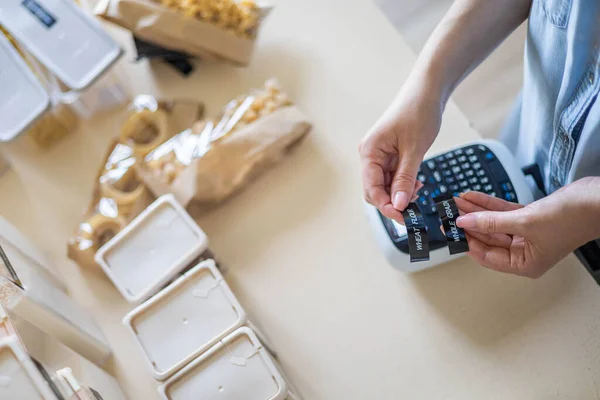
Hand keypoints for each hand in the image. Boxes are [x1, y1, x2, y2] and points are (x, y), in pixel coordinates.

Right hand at [359, 81, 442, 220]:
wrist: (426, 91)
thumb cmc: (418, 113)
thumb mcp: (414, 149)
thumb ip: (405, 178)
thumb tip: (399, 204)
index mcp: (369, 152)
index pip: (371, 189)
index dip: (386, 206)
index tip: (404, 217)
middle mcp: (369, 155)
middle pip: (374, 190)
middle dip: (392, 201)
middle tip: (413, 208)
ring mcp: (378, 155)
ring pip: (384, 186)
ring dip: (399, 193)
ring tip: (418, 191)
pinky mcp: (388, 155)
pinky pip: (392, 177)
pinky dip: (403, 184)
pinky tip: (416, 183)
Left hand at [454, 178, 599, 277]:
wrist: (596, 200)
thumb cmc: (571, 219)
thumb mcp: (525, 222)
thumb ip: (491, 222)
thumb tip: (465, 222)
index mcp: (524, 264)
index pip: (485, 256)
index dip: (466, 242)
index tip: (449, 230)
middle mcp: (524, 252)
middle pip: (486, 238)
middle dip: (466, 223)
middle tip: (447, 213)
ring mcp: (526, 234)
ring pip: (492, 223)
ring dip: (474, 211)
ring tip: (454, 202)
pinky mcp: (529, 218)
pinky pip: (502, 212)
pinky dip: (487, 205)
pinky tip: (471, 197)